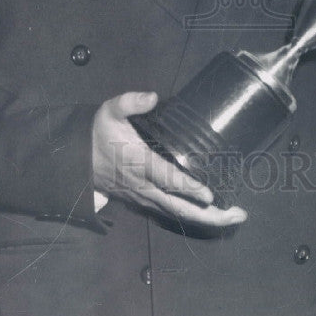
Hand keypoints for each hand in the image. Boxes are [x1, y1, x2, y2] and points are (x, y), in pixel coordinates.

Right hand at [91, 91, 246, 229]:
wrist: (77, 160)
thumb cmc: (100, 132)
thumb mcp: (110, 111)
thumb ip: (130, 102)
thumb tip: (152, 97)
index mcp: (138, 161)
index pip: (165, 178)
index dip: (186, 187)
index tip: (208, 194)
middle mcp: (143, 185)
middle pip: (177, 207)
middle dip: (208, 214)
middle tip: (237, 215)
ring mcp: (144, 197)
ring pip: (176, 214)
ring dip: (205, 219)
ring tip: (234, 217)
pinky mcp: (144, 201)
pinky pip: (170, 213)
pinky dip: (192, 217)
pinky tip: (213, 215)